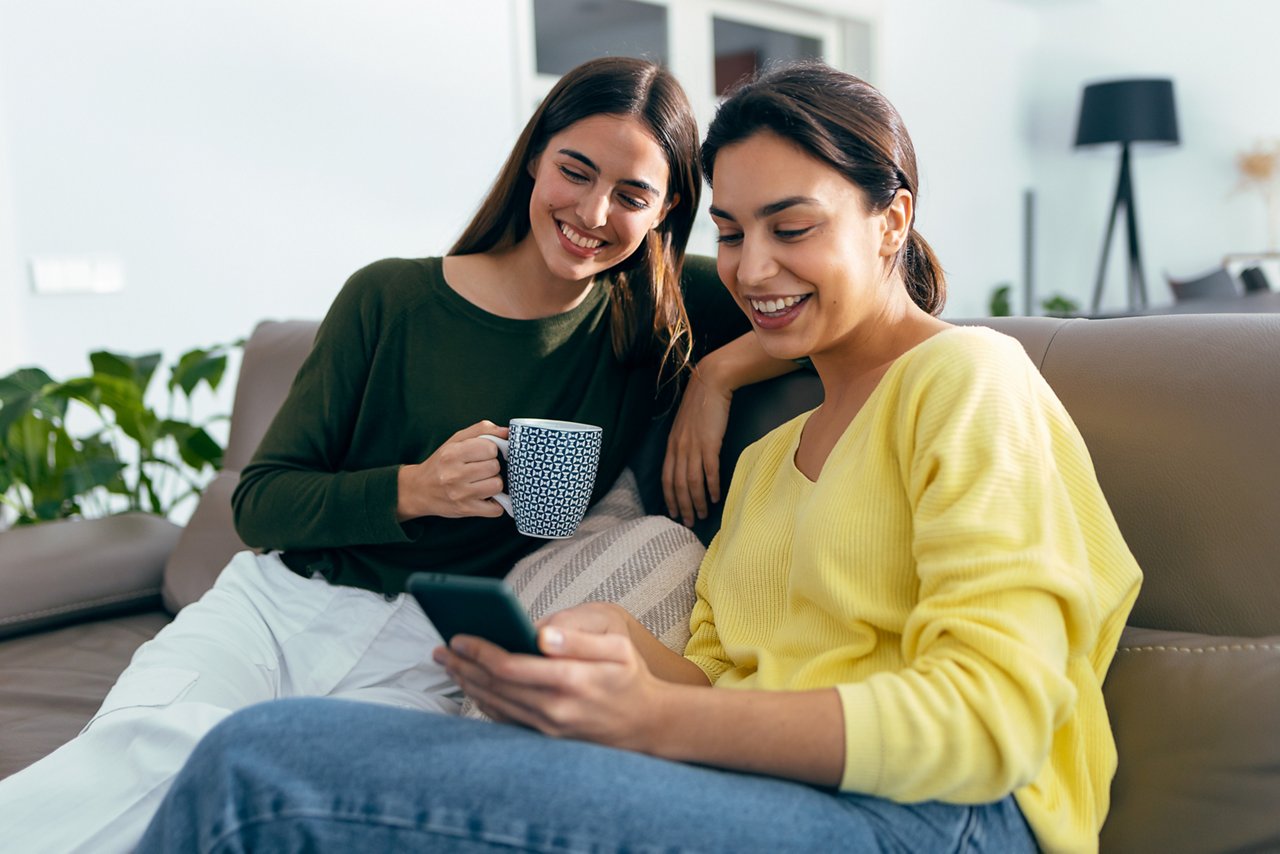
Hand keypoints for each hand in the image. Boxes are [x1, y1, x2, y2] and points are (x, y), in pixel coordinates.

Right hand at [396, 421, 507, 520]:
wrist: (419, 490)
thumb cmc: (441, 463)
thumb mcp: (456, 440)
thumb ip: (482, 430)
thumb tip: (508, 432)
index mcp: (452, 453)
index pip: (490, 448)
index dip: (490, 450)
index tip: (482, 454)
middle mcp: (454, 474)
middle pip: (494, 467)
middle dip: (491, 467)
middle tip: (479, 469)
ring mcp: (460, 494)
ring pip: (497, 485)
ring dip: (493, 483)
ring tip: (481, 482)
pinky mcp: (466, 510)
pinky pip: (496, 509)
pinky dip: (496, 504)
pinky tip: (486, 498)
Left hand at [433, 622, 665, 751]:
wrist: (648, 725)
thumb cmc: (631, 677)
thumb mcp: (618, 646)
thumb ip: (578, 638)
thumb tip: (539, 633)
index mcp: (570, 681)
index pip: (510, 666)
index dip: (479, 651)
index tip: (458, 637)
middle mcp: (555, 709)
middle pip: (494, 687)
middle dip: (463, 666)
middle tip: (440, 649)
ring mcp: (549, 729)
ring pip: (495, 705)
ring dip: (467, 683)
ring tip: (448, 665)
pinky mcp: (546, 739)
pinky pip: (505, 720)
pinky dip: (483, 702)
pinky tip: (471, 687)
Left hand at [662, 368, 730, 525]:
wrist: (711, 383)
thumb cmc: (700, 404)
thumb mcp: (685, 426)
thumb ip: (684, 444)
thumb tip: (687, 462)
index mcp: (671, 445)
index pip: (666, 478)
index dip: (669, 498)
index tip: (673, 513)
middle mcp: (679, 448)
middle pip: (678, 484)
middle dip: (682, 506)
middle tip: (688, 523)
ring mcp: (694, 446)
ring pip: (692, 481)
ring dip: (696, 501)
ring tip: (701, 515)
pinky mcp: (710, 443)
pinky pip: (708, 470)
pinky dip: (711, 486)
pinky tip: (714, 498)